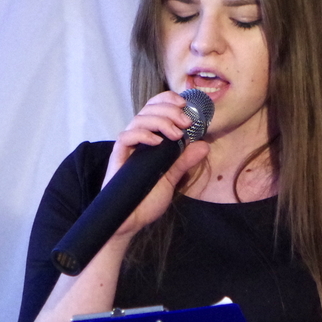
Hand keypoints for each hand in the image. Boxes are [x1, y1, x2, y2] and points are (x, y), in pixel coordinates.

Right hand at [104, 91, 208, 237]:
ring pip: (139, 119)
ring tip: (175, 134)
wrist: (130, 220)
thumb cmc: (147, 198)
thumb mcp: (172, 178)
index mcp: (149, 139)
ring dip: (160, 121)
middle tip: (186, 122)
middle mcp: (137, 139)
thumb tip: (203, 145)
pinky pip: (126, 137)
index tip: (185, 103)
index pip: (155, 109)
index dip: (168, 100)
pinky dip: (142, 135)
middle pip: (148, 109)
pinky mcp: (118, 157)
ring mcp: (127, 147)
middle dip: (169, 110)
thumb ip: (185, 161)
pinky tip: (156, 142)